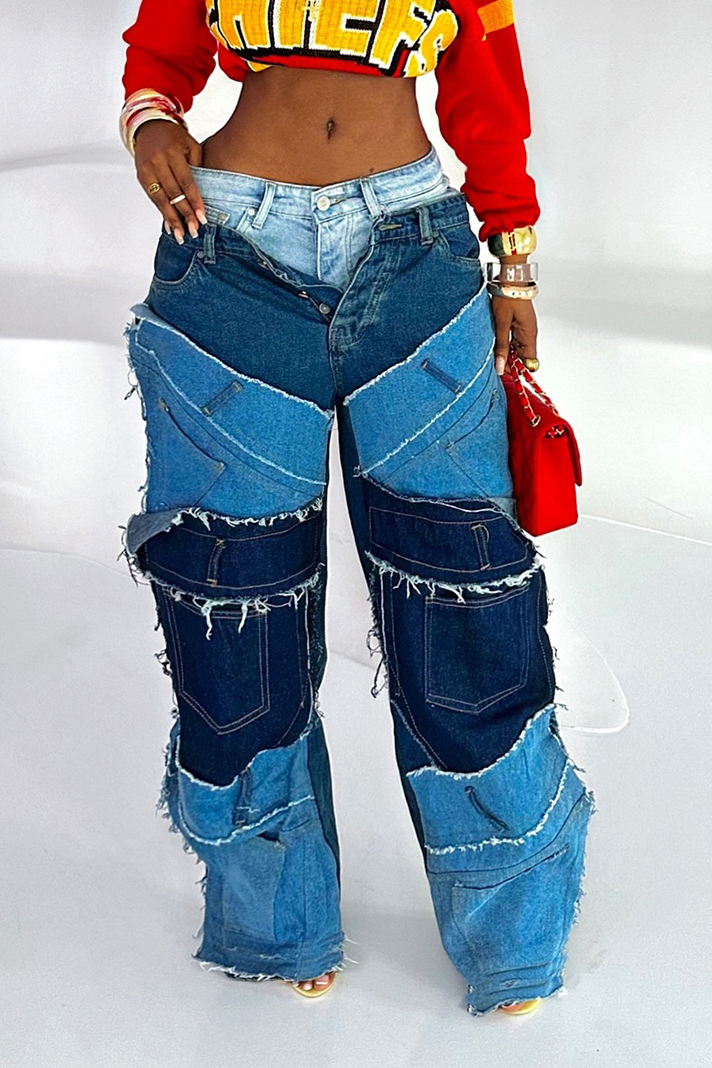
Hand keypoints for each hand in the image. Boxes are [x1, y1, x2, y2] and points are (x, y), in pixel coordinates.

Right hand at [133, 120, 207, 240]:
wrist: (148, 127)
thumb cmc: (174, 137)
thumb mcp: (191, 145)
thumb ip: (197, 167)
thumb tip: (203, 194)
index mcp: (172, 153)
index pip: (186, 181)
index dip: (194, 201)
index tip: (202, 217)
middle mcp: (157, 162)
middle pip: (173, 193)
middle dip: (185, 214)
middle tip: (194, 231)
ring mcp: (147, 170)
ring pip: (161, 199)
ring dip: (172, 219)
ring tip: (181, 235)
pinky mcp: (141, 177)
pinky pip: (153, 198)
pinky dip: (162, 212)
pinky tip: (170, 225)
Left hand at [491, 295, 537, 375]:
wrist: (510, 280)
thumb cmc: (508, 298)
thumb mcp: (501, 325)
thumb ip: (501, 347)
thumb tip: (500, 367)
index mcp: (529, 335)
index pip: (530, 362)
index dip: (517, 369)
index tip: (503, 371)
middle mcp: (529, 333)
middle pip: (522, 357)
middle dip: (508, 361)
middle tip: (493, 361)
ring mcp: (524, 328)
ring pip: (516, 349)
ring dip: (505, 352)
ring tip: (492, 349)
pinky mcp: (518, 324)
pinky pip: (513, 339)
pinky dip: (504, 343)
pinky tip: (495, 340)